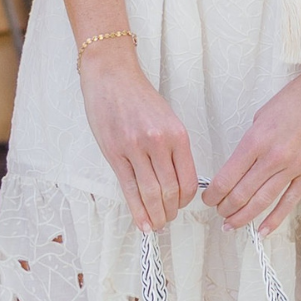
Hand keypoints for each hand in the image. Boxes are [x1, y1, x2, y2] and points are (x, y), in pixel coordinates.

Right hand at [78, 42, 197, 230]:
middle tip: (168, 219)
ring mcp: (135, 148)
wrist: (111, 77)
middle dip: (171, 211)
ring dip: (156, 215)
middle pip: (171, 191)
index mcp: (177, 134)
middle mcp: (158, 142)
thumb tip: (177, 181)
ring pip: (151, 194)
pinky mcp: (114, 153)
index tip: (182, 206)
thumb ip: (173, 148)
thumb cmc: (139, 97)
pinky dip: (137, 210)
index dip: (187, 200)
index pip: (189, 179)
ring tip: (156, 224)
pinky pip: (129, 189)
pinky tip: (142, 223)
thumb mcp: (167, 119)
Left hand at [210, 58, 300, 234]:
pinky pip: (289, 201)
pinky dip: (274, 219)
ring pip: (262, 201)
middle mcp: (272, 157)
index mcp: (255, 140)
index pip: (226, 177)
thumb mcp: (262, 115)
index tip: (208, 198)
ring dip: (243, 217)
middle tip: (218, 213)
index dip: (213, 193)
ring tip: (231, 225)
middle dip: (225, 207)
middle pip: (241, 193)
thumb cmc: (296, 98)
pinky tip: (262, 230)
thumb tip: (240, 165)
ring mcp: (294, 167)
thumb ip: (251, 142)